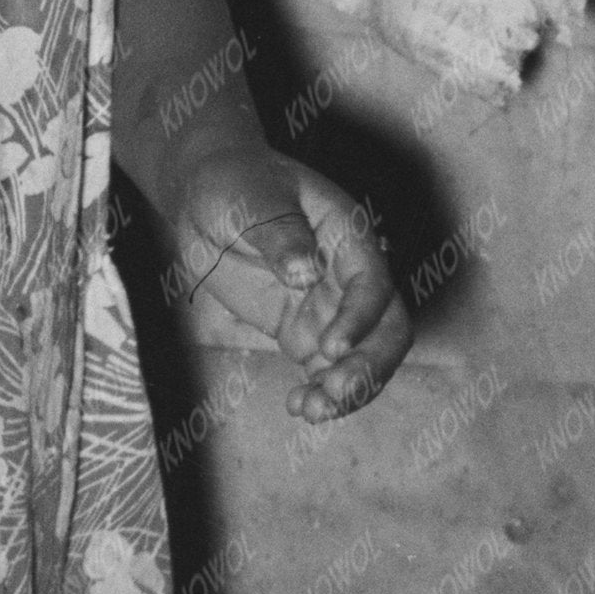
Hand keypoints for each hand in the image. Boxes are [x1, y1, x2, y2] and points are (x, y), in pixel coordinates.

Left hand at [160, 149, 412, 414]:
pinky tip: (299, 407)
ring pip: (362, 358)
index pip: (373, 284)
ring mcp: (330, 308)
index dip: (360, 318)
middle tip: (335, 392)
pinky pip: (326, 369)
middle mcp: (350, 277)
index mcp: (350, 238)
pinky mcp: (304, 331)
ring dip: (348, 390)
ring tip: (312, 411)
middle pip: (386, 330)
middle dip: (369, 366)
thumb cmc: (235, 183)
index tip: (330, 348)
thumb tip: (304, 273)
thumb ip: (279, 233)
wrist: (208, 195)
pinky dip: (321, 391)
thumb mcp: (250, 198)